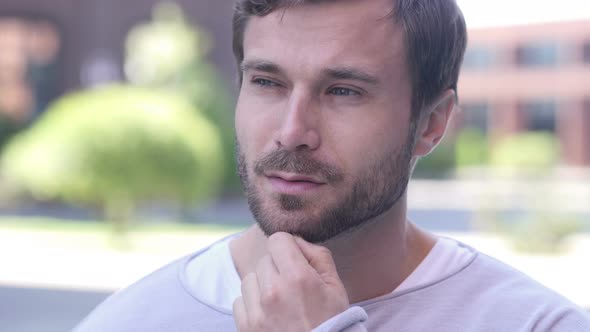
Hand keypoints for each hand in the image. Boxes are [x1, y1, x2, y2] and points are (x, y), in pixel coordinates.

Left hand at [233, 232, 348, 331]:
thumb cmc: (332, 324)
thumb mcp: (336, 288)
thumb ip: (318, 256)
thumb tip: (297, 240)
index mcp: (298, 277)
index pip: (277, 239)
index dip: (287, 247)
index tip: (293, 259)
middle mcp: (273, 291)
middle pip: (264, 259)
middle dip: (277, 268)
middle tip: (291, 287)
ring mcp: (257, 311)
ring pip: (250, 279)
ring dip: (262, 286)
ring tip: (279, 303)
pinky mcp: (245, 327)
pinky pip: (239, 301)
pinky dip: (251, 305)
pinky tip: (268, 316)